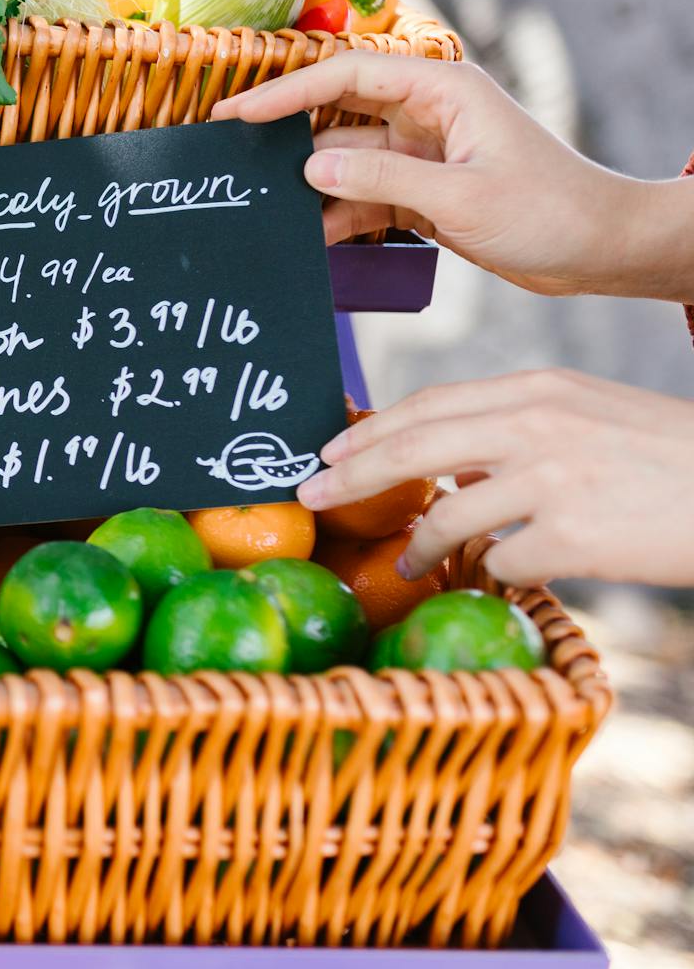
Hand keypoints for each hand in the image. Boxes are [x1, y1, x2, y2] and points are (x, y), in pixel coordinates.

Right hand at [211, 53, 693, 301]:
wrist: (599, 250)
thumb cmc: (549, 211)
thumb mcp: (460, 198)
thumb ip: (381, 180)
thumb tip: (309, 171)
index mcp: (442, 90)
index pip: (348, 75)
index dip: (288, 92)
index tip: (239, 114)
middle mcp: (426, 113)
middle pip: (337, 111)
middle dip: (284, 131)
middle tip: (228, 150)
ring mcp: (420, 153)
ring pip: (344, 160)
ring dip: (307, 183)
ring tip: (256, 202)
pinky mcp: (421, 191)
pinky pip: (361, 196)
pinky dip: (333, 215)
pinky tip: (301, 235)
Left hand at [295, 369, 693, 586]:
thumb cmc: (668, 461)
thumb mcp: (592, 416)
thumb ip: (520, 428)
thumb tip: (447, 463)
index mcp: (541, 389)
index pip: (430, 405)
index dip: (370, 432)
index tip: (326, 454)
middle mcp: (539, 425)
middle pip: (413, 448)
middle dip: (350, 477)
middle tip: (310, 498)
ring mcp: (555, 480)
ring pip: (447, 516)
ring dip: (419, 546)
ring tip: (409, 564)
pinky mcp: (574, 537)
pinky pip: (501, 563)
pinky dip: (492, 575)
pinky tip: (498, 579)